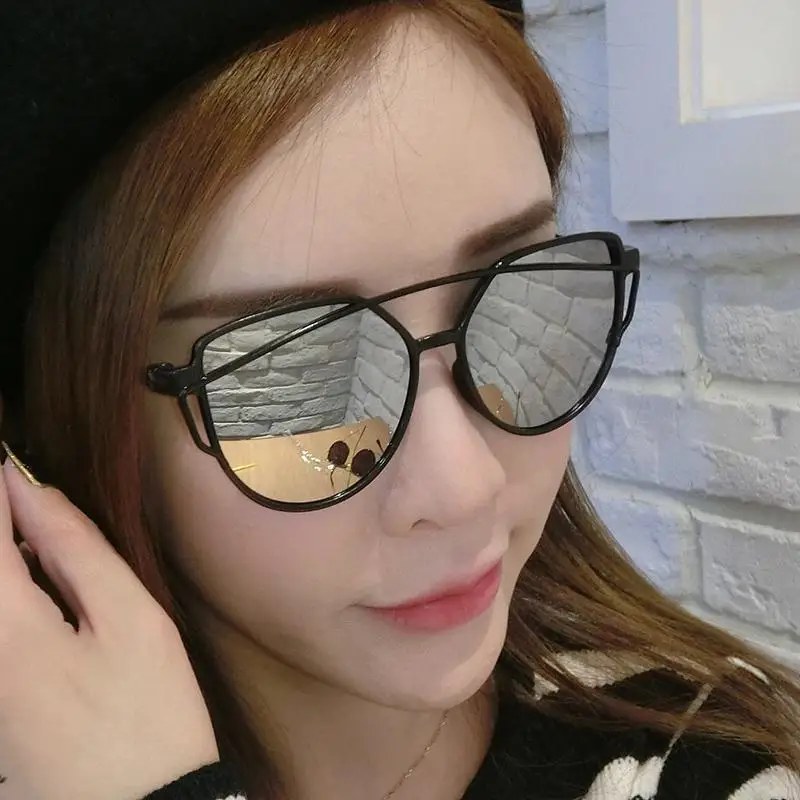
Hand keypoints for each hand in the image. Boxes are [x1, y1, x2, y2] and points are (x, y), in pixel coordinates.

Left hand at [0, 447, 219, 799]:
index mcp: (8, 630)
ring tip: (41, 547)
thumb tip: (32, 493)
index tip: (10, 464)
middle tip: (32, 508)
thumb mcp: (132, 620)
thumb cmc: (150, 713)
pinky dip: (10, 599)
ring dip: (5, 563)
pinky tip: (39, 596)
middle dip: (1, 533)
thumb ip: (78, 550)